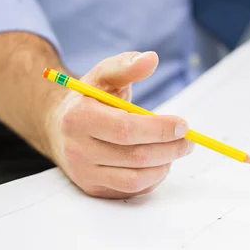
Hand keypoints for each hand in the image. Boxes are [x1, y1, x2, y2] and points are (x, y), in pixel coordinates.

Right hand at [45, 51, 193, 198]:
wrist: (59, 126)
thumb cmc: (90, 98)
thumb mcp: (103, 75)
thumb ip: (126, 66)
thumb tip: (151, 58)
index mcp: (78, 118)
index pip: (126, 129)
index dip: (159, 129)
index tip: (183, 125)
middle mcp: (77, 149)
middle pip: (135, 156)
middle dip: (170, 148)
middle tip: (189, 140)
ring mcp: (84, 173)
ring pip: (136, 179)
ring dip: (165, 165)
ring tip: (176, 149)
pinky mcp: (93, 188)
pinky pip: (132, 190)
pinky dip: (153, 178)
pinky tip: (160, 162)